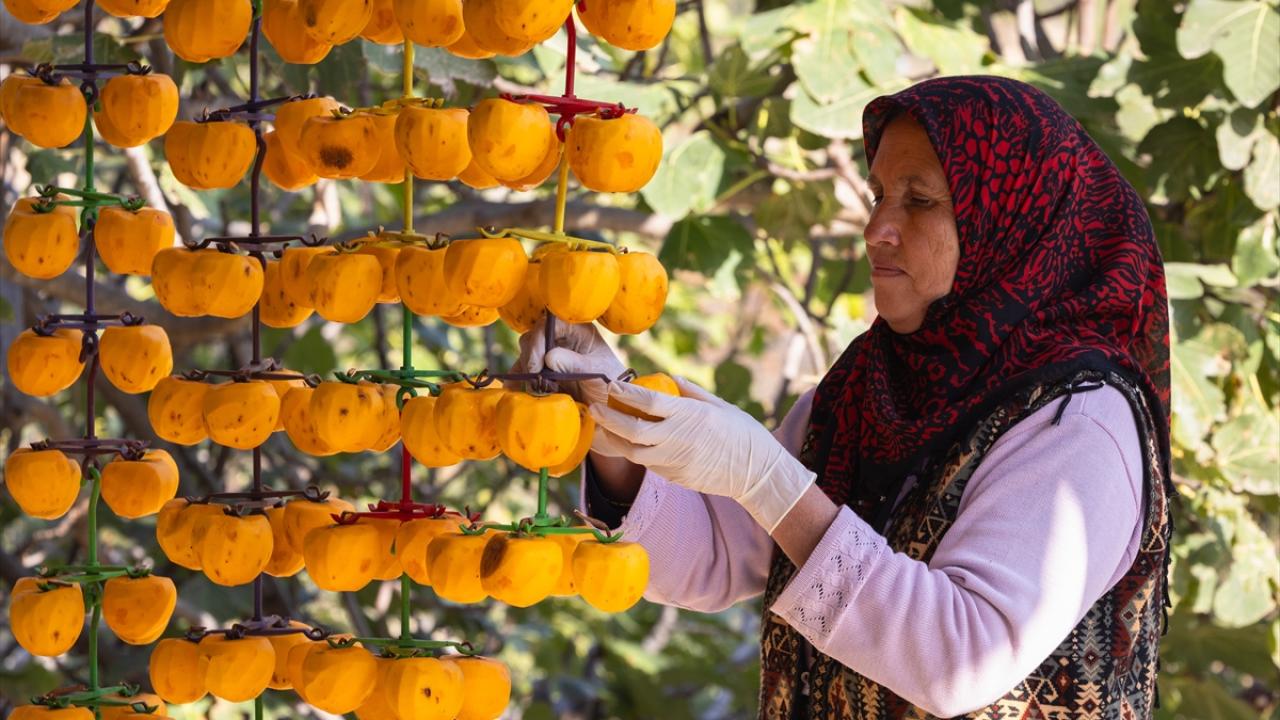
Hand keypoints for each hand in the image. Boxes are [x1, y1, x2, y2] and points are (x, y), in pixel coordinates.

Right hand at [512, 316, 626, 405]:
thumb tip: (549, 356)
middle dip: (530, 358)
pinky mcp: (544, 373)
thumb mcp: (598, 372)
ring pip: (526, 355)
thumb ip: (576, 364)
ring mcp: (551, 356)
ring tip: (535, 390)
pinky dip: (518, 380)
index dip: (538, 340)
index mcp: (577, 330)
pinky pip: (525, 372)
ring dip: (525, 371)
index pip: (550, 324)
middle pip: (533, 338)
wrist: (614, 406)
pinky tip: (512, 389)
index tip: (536, 364)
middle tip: (534, 378)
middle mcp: (561, 339)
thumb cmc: (613, 382)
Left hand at [589, 376, 815, 532]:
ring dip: (614, 440)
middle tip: (595, 408)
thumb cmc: (742, 433)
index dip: (625, 393)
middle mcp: (678, 439)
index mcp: (690, 416)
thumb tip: (671, 378)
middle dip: (609, 419)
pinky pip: (647, 463)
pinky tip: (626, 443)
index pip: (648, 402)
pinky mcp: (675, 476)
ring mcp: (675, 461)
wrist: (756, 472)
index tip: (611, 385)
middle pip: (632, 430)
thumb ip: (692, 392)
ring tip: (602, 428)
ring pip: (633, 452)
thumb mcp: (720, 405)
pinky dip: (633, 452)